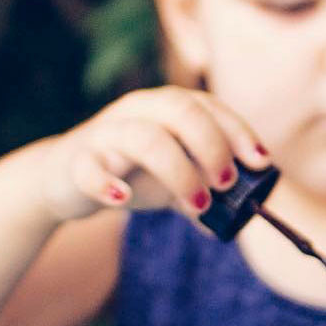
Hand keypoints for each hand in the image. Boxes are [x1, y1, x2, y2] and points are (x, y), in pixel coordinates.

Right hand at [38, 85, 270, 221]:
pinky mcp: (78, 161)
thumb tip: (241, 219)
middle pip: (180, 110)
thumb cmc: (130, 171)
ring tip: (199, 205)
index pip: (208, 106)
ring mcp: (107, 133)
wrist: (65, 178)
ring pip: (144, 138)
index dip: (238, 130)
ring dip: (178, 171)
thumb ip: (206, 190)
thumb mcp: (173, 178)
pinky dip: (107, 183)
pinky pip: (90, 167)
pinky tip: (122, 199)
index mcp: (166, 108)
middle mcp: (138, 111)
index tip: (260, 161)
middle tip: (228, 183)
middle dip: (212, 145)